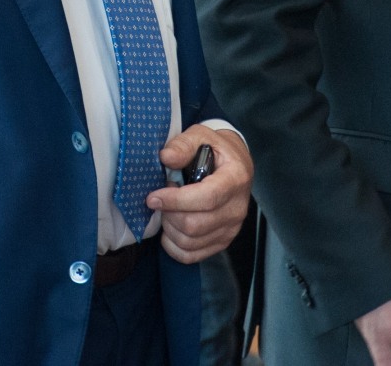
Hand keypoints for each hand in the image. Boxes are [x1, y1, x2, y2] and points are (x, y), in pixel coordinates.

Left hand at [145, 125, 252, 263]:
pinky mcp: (223, 241)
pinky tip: (169, 229)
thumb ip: (183, 145)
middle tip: (160, 199)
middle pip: (195, 224)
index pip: (206, 198)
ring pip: (191, 242)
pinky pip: (193, 255)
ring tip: (167, 210)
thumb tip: (165, 157)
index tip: (153, 197)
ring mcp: (232, 228)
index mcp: (235, 178)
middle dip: (168, 213)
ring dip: (169, 228)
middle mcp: (237, 207)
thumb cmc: (214, 149)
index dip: (176, 200)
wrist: (234, 163)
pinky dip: (174, 247)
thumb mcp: (200, 136)